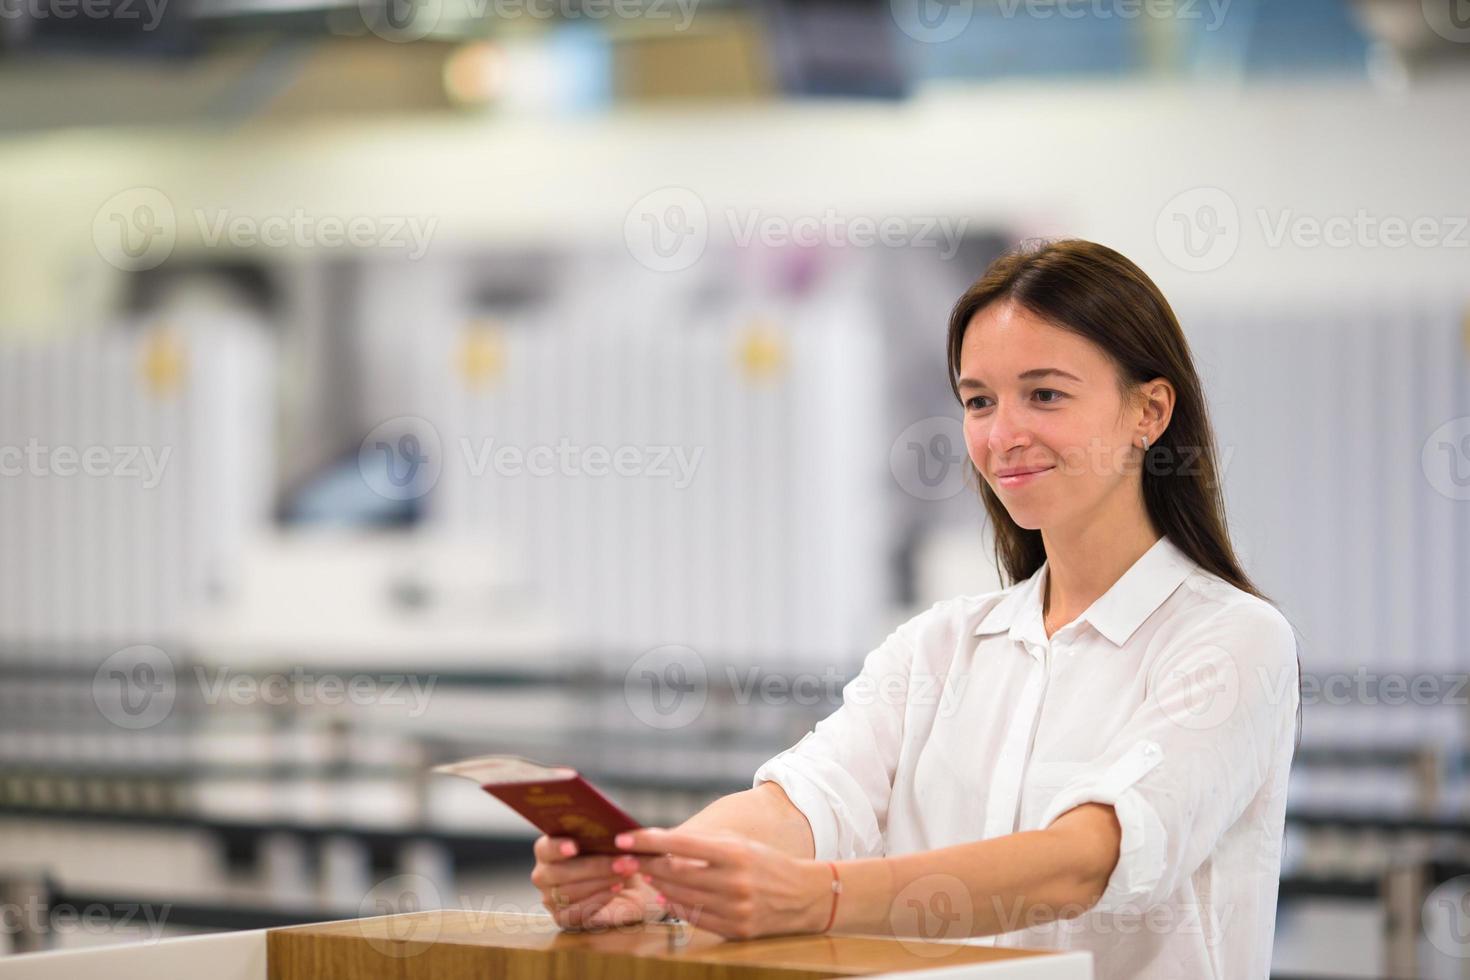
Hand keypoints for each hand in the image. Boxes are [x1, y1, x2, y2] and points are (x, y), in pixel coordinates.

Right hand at [529, 835, 664, 929]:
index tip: (574, 847)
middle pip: (560, 873)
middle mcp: (543, 875)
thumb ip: (602, 835)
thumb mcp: (609, 843)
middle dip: (594, 867)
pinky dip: (598, 899)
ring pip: (569, 892)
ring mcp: (550, 899)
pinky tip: (615, 888)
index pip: (544, 848)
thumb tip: (611, 829)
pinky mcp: (562, 918)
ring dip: (600, 882)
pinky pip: (576, 912)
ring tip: (624, 873)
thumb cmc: (612, 857)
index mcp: (547, 850)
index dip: (557, 848)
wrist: (625, 885)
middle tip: (621, 861)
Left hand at [616, 827, 832, 939]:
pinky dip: (675, 906)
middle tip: (626, 860)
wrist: (804, 896)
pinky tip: (666, 896)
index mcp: (735, 853)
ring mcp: (734, 909)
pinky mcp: (735, 930)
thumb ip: (702, 845)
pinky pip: (693, 918)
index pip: (681, 844)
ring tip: (647, 876)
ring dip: (658, 886)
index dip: (648, 841)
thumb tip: (660, 847)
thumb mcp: (739, 845)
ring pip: (680, 897)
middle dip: (645, 865)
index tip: (623, 839)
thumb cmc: (765, 863)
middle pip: (675, 873)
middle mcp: (734, 882)